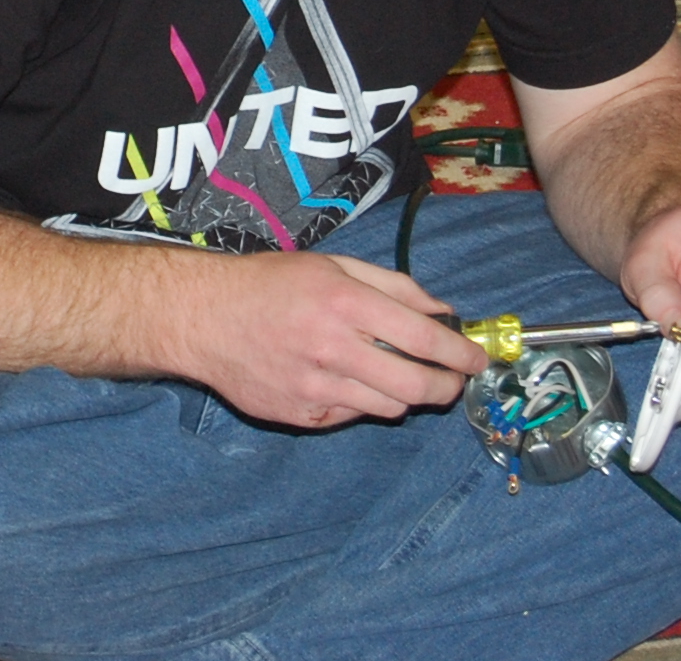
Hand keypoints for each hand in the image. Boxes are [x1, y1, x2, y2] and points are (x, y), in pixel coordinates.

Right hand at [168, 252, 485, 428]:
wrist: (203, 317)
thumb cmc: (270, 284)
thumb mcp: (333, 265)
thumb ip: (393, 286)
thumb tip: (442, 311)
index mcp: (344, 302)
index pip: (424, 338)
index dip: (460, 353)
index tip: (477, 358)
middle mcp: (333, 347)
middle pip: (415, 386)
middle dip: (446, 386)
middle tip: (452, 380)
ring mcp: (315, 386)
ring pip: (388, 407)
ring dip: (405, 395)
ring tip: (398, 376)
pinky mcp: (300, 414)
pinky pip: (351, 416)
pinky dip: (362, 402)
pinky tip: (347, 380)